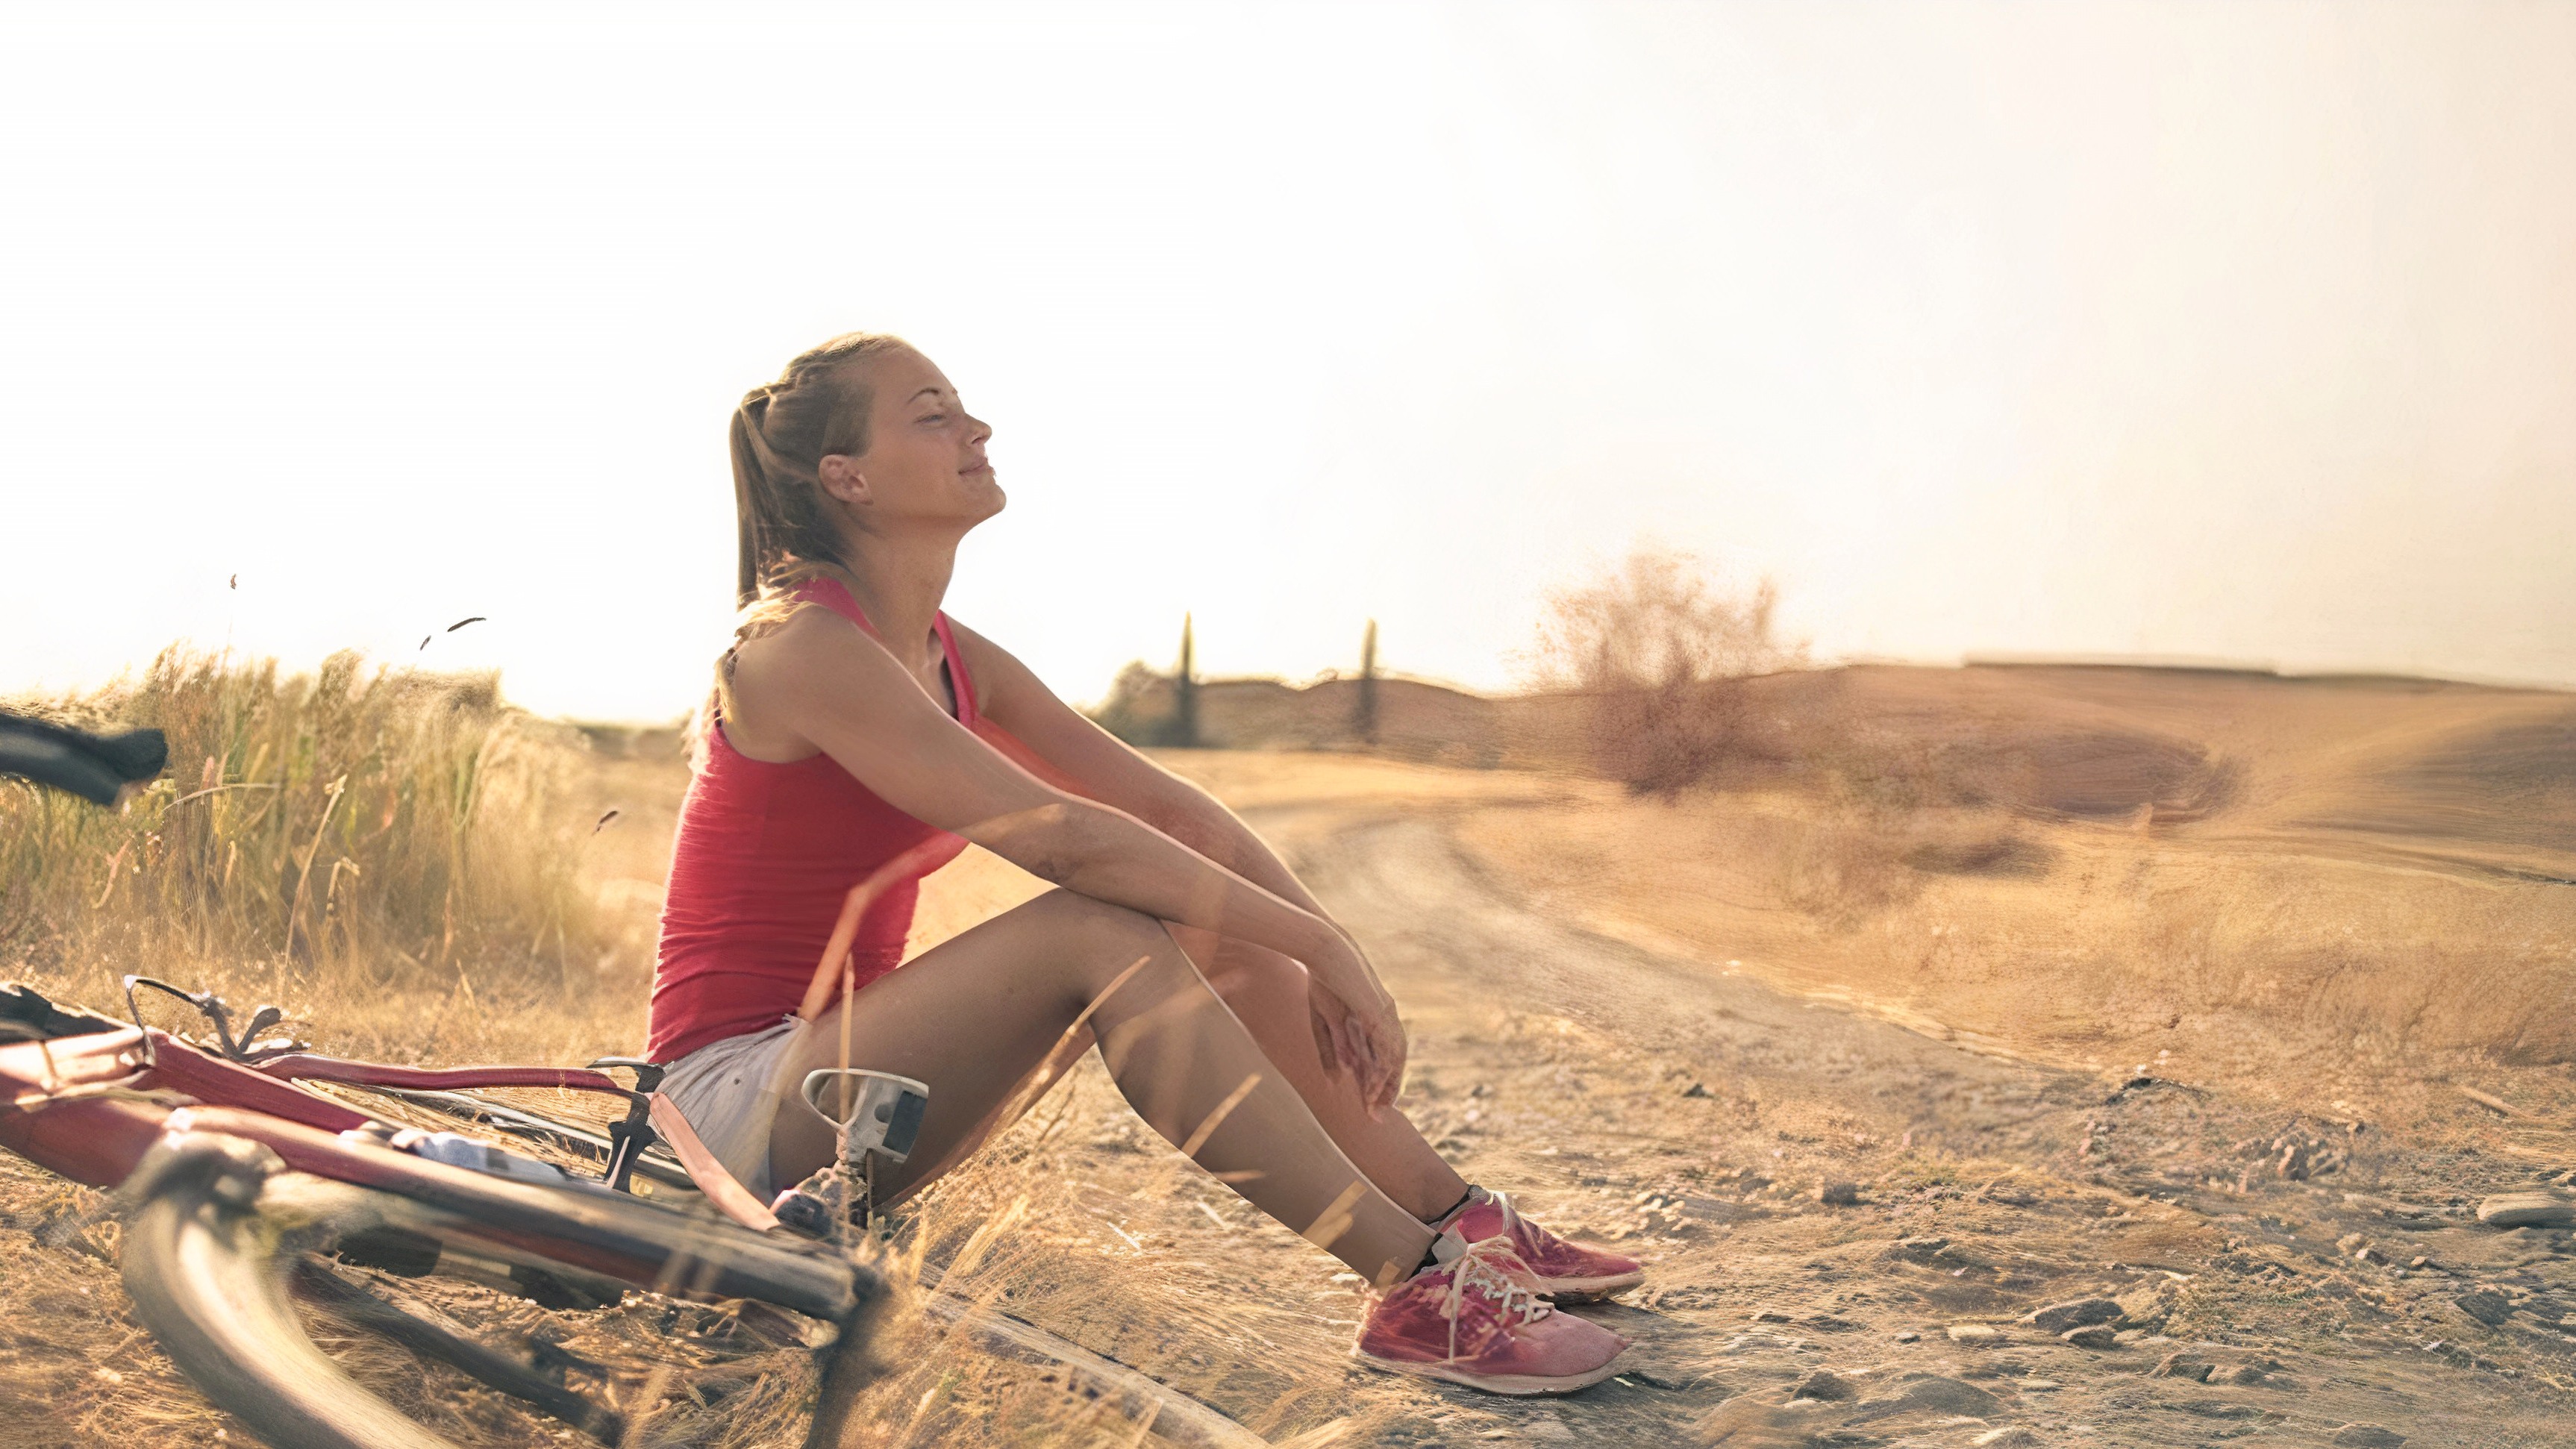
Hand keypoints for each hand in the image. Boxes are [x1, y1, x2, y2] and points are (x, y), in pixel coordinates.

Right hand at [1304, 938, 1407, 1115]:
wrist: (1322, 948)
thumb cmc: (1322, 978)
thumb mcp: (1323, 1021)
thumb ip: (1331, 1050)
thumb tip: (1339, 1081)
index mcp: (1375, 1017)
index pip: (1384, 1055)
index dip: (1380, 1081)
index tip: (1371, 1105)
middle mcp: (1386, 1017)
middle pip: (1395, 1060)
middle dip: (1387, 1090)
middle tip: (1378, 1116)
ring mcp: (1385, 1013)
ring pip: (1394, 1058)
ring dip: (1385, 1085)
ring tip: (1375, 1107)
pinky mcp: (1379, 1011)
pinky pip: (1385, 1047)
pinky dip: (1381, 1071)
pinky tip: (1372, 1088)